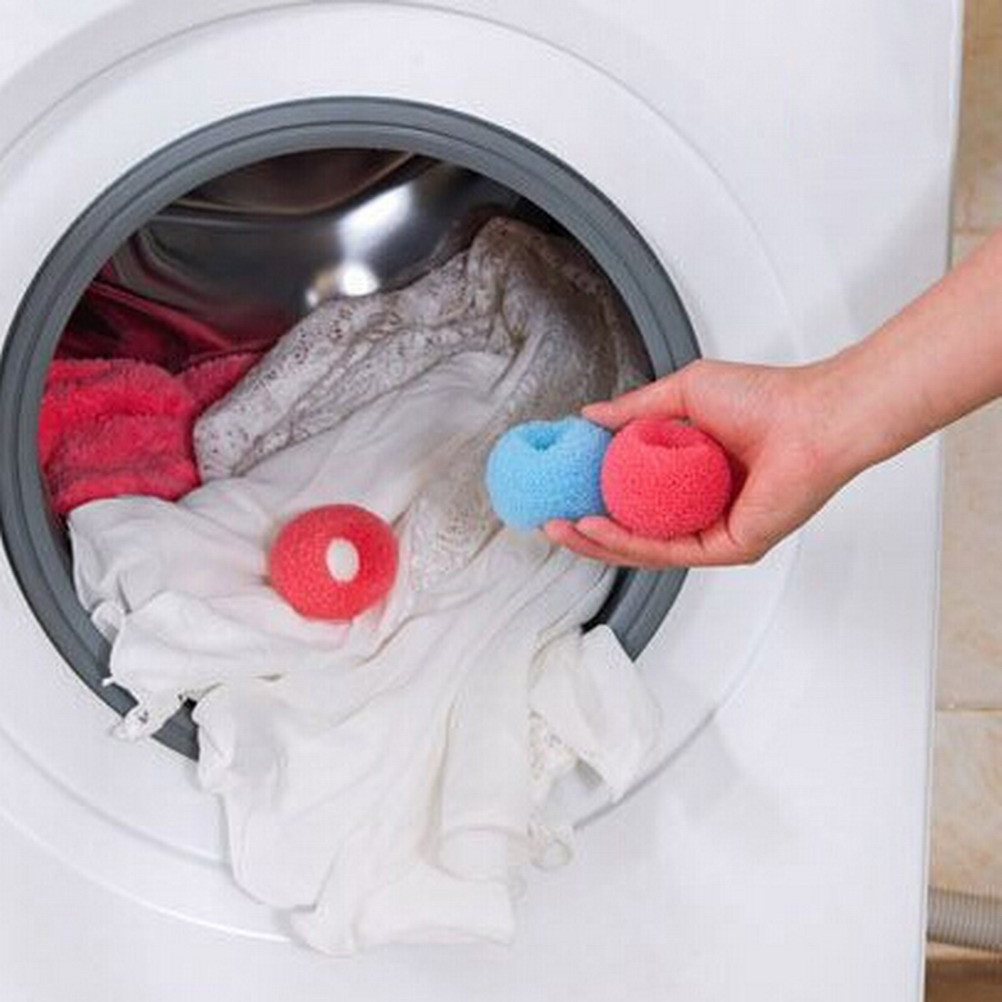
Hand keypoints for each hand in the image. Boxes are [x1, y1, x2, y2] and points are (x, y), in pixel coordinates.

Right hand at [545, 357, 859, 566]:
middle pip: (632, 529)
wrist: (812, 415)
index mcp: (693, 476)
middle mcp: (702, 508)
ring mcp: (715, 530)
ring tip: (562, 528)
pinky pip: (667, 550)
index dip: (594, 495)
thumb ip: (635, 409)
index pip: (633, 496)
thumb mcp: (683, 393)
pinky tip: (596, 527)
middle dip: (586, 530)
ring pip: (644, 546)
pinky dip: (626, 541)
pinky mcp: (728, 547)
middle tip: (550, 520)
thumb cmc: (766, 398)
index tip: (562, 488)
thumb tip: (591, 416)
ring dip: (598, 540)